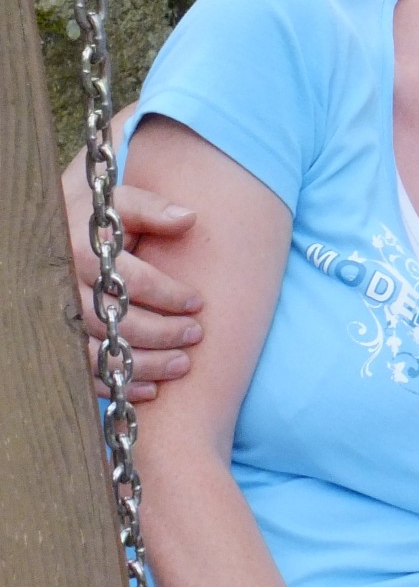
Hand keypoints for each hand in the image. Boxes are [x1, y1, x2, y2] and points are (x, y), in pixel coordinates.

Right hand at [64, 147, 202, 400]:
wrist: (52, 216)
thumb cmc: (92, 208)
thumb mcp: (116, 196)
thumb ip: (149, 207)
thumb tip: (189, 219)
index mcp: (81, 251)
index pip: (131, 281)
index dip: (169, 295)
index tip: (199, 302)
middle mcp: (64, 286)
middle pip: (116, 322)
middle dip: (162, 333)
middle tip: (196, 335)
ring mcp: (57, 314)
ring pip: (99, 351)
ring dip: (144, 365)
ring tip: (183, 365)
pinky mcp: (56, 336)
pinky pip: (82, 370)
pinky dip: (116, 386)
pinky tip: (149, 390)